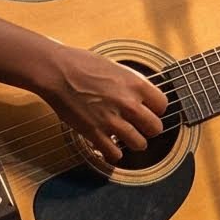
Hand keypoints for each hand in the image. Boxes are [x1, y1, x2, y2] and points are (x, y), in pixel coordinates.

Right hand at [42, 48, 170, 168]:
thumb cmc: (82, 64)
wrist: (56, 71)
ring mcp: (112, 120)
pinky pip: (114, 154)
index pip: (163, 105)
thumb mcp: (116, 67)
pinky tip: (110, 147)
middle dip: (149, 129)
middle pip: (155, 128)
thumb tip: (143, 95)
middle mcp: (128, 104)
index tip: (149, 110)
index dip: (156, 109)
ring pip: (139, 144)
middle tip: (140, 127)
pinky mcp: (94, 133)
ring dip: (134, 142)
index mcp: (136, 84)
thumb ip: (132, 84)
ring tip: (127, 138)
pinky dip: (114, 154)